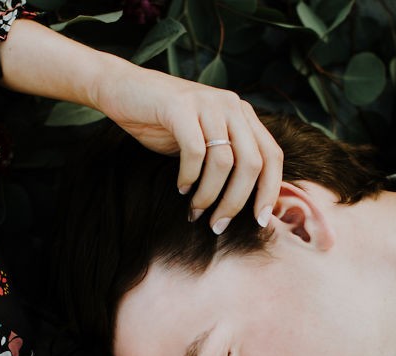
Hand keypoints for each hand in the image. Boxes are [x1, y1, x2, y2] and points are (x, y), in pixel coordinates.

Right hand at [0, 19, 281, 233]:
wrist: (123, 90)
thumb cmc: (164, 123)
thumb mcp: (204, 141)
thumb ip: (227, 160)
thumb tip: (244, 204)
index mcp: (243, 115)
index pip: (272, 156)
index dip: (271, 192)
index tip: (260, 222)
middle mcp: (231, 106)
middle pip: (252, 164)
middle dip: (237, 202)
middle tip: (218, 225)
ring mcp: (207, 104)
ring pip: (224, 162)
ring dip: (209, 195)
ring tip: (195, 211)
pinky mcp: (181, 107)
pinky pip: (195, 152)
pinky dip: (189, 177)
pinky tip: (180, 187)